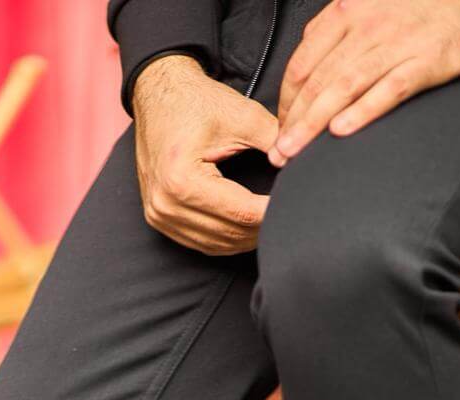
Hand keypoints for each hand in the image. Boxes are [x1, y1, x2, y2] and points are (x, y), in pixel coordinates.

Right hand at [132, 55, 278, 253]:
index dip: (273, 212)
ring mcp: (159, 215)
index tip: (297, 205)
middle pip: (230, 234)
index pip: (241, 212)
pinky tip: (248, 228)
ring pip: (218, 245)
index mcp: (182, 179)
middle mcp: (166, 203)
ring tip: (271, 221)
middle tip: (289, 214)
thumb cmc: (196, 101)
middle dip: (264, 228)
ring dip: (248, 238)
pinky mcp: (158, 219)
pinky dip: (228, 239)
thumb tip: (302, 164)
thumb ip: (275, 141)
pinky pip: (202, 243)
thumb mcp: (242, 115)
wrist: (157, 94)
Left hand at [269, 0, 459, 165]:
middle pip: (318, 80)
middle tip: (278, 152)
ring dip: (314, 123)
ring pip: (343, 88)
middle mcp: (366, 26)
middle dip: (293, 120)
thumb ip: (337, 34)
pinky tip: (340, 132)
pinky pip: (386, 91)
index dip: (286, 100)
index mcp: (347, 12)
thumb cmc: (419, 10)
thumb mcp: (369, 9)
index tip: (281, 128)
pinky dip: (361, 112)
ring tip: (295, 151)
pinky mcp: (423, 62)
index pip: (303, 62)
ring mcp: (395, 44)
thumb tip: (306, 66)